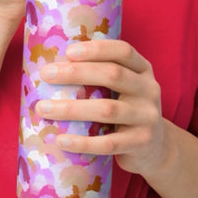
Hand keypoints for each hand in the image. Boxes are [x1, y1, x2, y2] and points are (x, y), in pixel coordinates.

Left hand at [36, 40, 166, 177]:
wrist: (155, 149)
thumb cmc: (126, 111)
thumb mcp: (123, 88)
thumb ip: (101, 76)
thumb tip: (53, 66)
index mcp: (143, 71)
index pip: (123, 51)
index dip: (97, 49)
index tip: (68, 51)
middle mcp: (149, 90)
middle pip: (113, 75)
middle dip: (76, 73)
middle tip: (46, 74)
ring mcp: (147, 117)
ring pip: (107, 110)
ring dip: (71, 108)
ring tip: (42, 108)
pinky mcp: (141, 143)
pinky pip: (108, 143)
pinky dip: (82, 142)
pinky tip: (61, 140)